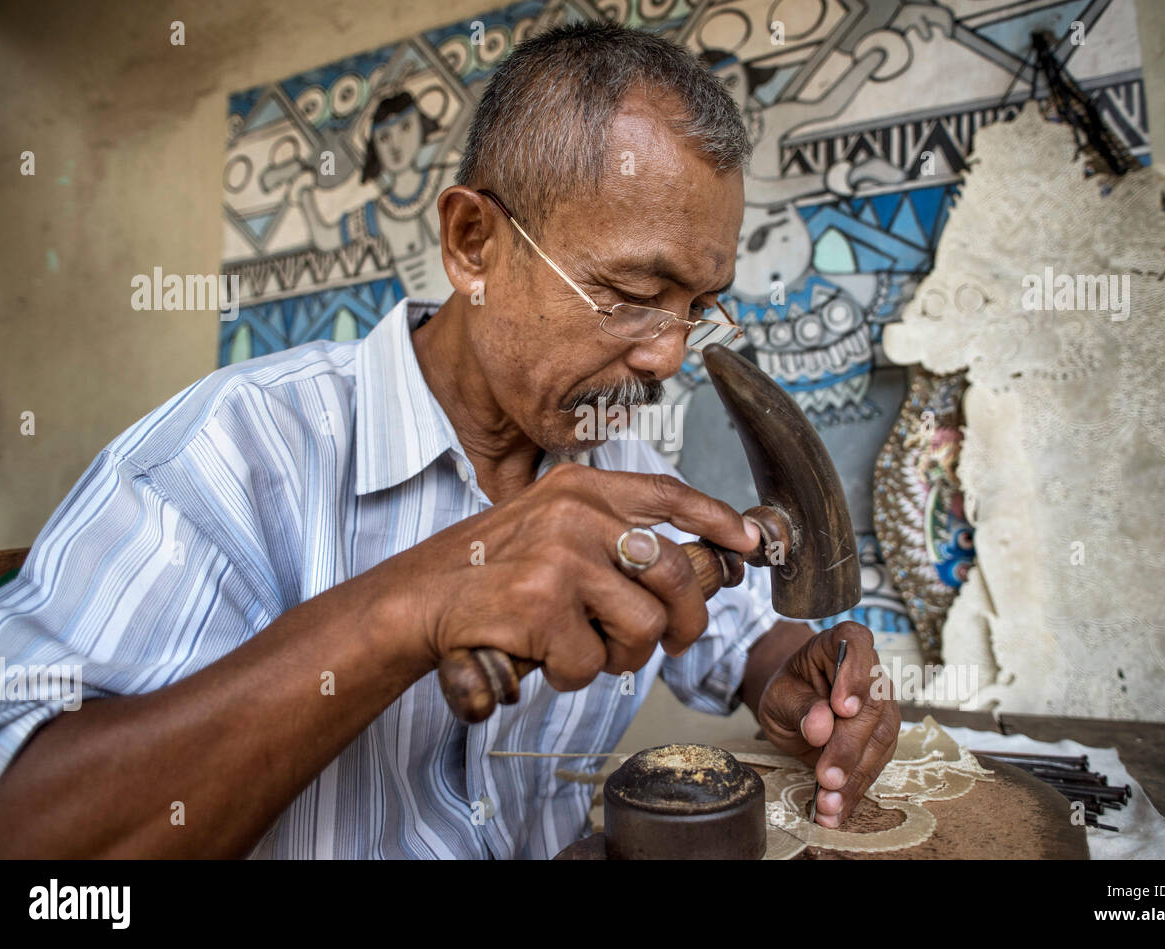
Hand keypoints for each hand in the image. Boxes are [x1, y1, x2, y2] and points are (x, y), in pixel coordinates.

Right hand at [367, 462, 760, 690]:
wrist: (417, 598)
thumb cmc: (487, 571)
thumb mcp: (547, 526)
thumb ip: (605, 535)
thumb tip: (680, 569)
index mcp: (580, 489)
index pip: (667, 493)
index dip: (716, 518)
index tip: (747, 542)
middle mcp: (575, 514)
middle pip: (673, 572)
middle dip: (686, 621)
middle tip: (676, 643)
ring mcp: (559, 557)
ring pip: (644, 626)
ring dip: (621, 657)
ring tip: (585, 651)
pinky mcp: (542, 605)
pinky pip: (592, 662)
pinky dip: (572, 676)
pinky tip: (545, 659)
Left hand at [756, 622, 900, 826]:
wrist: (794, 706)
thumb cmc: (788, 690)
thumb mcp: (780, 694)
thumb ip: (800, 706)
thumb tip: (821, 725)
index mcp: (842, 642)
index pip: (857, 645)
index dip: (855, 677)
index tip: (843, 708)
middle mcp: (871, 671)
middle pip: (872, 705)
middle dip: (849, 747)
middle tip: (827, 778)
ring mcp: (882, 705)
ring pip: (880, 741)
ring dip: (854, 778)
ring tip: (829, 805)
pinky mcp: (882, 738)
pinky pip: (874, 765)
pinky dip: (854, 791)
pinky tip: (837, 811)